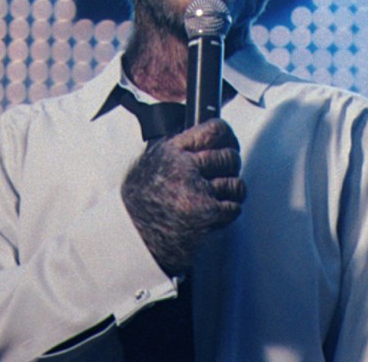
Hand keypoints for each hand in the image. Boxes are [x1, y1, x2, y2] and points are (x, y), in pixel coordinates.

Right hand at [121, 118, 244, 275]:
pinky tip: (215, 215)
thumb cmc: (140, 204)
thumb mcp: (153, 165)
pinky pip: (234, 207)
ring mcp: (196, 189)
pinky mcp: (206, 213)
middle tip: (225, 177)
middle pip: (230, 157)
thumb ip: (180, 152)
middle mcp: (184, 166)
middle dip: (231, 169)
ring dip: (231, 194)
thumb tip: (209, 143)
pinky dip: (228, 213)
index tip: (230, 144)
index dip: (228, 137)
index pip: (214, 131)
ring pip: (236, 184)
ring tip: (218, 199)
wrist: (131, 237)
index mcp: (172, 151)